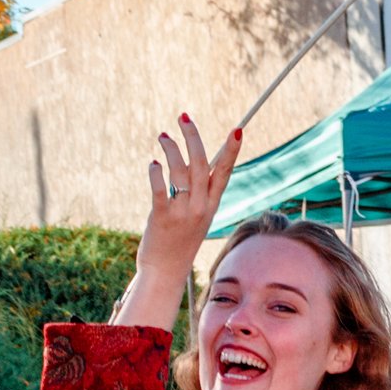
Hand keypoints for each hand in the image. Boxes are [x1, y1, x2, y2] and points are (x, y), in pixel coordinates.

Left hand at [113, 112, 242, 330]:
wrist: (166, 272)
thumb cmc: (179, 240)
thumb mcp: (196, 215)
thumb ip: (197, 190)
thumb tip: (192, 158)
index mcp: (211, 205)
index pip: (225, 172)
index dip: (231, 151)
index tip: (237, 130)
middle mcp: (200, 207)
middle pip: (202, 164)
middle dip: (193, 137)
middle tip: (183, 117)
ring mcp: (182, 213)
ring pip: (181, 172)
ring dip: (171, 149)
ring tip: (163, 137)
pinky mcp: (161, 218)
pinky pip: (160, 189)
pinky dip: (156, 172)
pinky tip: (153, 163)